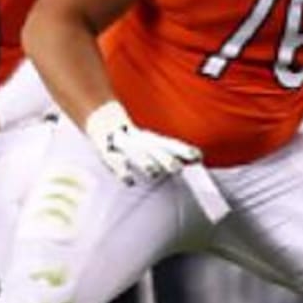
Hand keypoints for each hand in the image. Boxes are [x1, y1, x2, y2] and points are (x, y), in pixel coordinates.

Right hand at [85, 101, 201, 183]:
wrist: (103, 122)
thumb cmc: (133, 140)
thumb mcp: (152, 145)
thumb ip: (174, 153)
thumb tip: (199, 158)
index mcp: (151, 140)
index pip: (170, 144)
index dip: (184, 150)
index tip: (198, 157)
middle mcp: (139, 141)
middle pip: (154, 149)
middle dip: (166, 158)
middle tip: (177, 169)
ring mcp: (123, 145)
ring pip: (135, 152)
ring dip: (144, 161)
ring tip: (154, 173)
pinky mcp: (107, 151)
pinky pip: (113, 160)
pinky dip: (122, 170)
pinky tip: (129, 181)